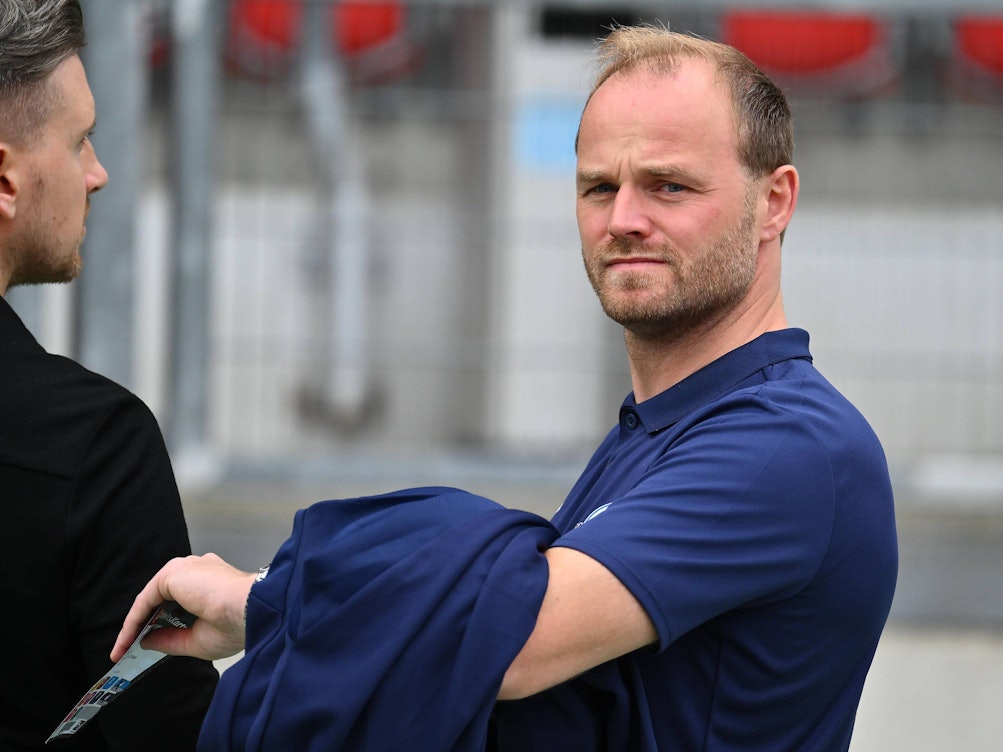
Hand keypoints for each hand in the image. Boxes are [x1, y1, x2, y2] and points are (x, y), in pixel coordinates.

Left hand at [111, 552, 255, 661]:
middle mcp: (197, 571)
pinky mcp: (173, 573)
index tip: (146, 647)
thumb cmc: (238, 624)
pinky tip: (128, 639)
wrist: (250, 610)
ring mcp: (185, 568)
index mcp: (211, 582)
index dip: (160, 625)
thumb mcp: (199, 640)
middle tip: (130, 649)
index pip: (179, 601)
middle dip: (146, 624)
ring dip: (137, 623)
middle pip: (162, 598)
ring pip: (152, 598)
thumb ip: (171, 639)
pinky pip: (145, 600)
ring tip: (124, 648)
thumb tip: (146, 640)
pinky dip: (134, 620)